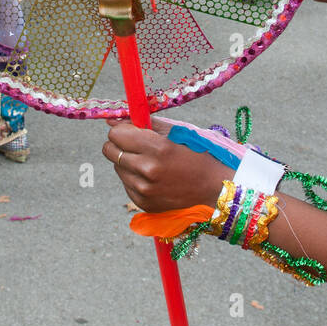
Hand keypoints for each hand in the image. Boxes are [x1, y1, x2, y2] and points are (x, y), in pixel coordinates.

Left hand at [102, 121, 226, 212]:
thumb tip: (113, 121)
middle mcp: (147, 170)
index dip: (122, 130)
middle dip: (120, 144)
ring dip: (128, 162)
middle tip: (136, 145)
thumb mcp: (177, 132)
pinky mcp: (144, 203)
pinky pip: (126, 184)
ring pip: (117, 167)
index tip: (131, 130)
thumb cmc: (199, 155)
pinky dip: (134, 178)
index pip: (116, 134)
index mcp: (157, 148)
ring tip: (151, 163)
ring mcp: (144, 190)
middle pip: (110, 150)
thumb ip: (145, 124)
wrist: (217, 190)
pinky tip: (154, 178)